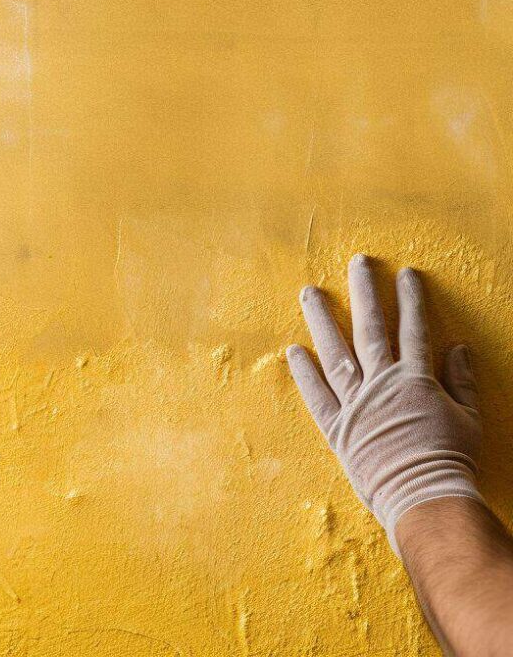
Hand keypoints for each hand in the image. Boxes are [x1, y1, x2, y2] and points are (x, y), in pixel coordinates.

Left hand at [286, 254, 484, 553]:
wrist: (424, 499)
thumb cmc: (450, 461)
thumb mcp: (469, 418)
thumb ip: (460, 381)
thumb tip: (458, 347)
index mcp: (414, 379)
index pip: (412, 328)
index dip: (410, 299)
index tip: (405, 274)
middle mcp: (381, 384)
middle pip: (370, 328)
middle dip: (365, 292)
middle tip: (356, 263)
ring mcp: (355, 404)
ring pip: (335, 352)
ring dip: (322, 319)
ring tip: (309, 292)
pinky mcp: (336, 427)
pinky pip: (316, 395)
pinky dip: (303, 372)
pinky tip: (293, 349)